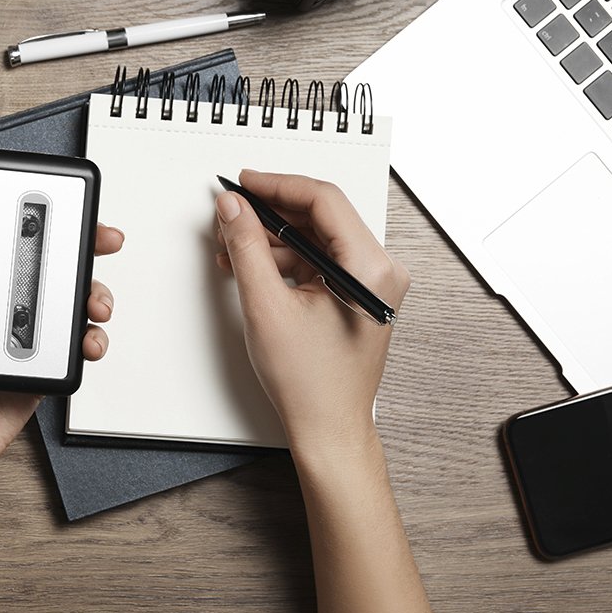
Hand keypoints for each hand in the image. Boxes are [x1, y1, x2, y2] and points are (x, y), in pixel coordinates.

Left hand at [0, 225, 123, 495]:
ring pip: (63, 302)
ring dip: (91, 292)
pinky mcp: (35, 371)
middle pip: (37, 264)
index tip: (38, 202)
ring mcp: (14, 340)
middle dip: (77, 243)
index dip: (13, 217)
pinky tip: (89, 341)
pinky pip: (70, 348)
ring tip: (95, 301)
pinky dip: (90, 340)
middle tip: (98, 236)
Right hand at [215, 171, 408, 456]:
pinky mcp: (355, 294)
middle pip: (320, 215)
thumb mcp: (267, 306)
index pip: (324, 200)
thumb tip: (234, 208)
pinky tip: (251, 266)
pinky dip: (283, 258)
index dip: (277, 185)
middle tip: (233, 210)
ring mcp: (368, 283)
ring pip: (315, 237)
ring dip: (272, 237)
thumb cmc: (312, 384)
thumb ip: (246, 247)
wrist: (327, 429)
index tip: (245, 184)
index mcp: (370, 269)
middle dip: (270, 212)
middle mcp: (379, 271)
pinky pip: (317, 259)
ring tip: (233, 246)